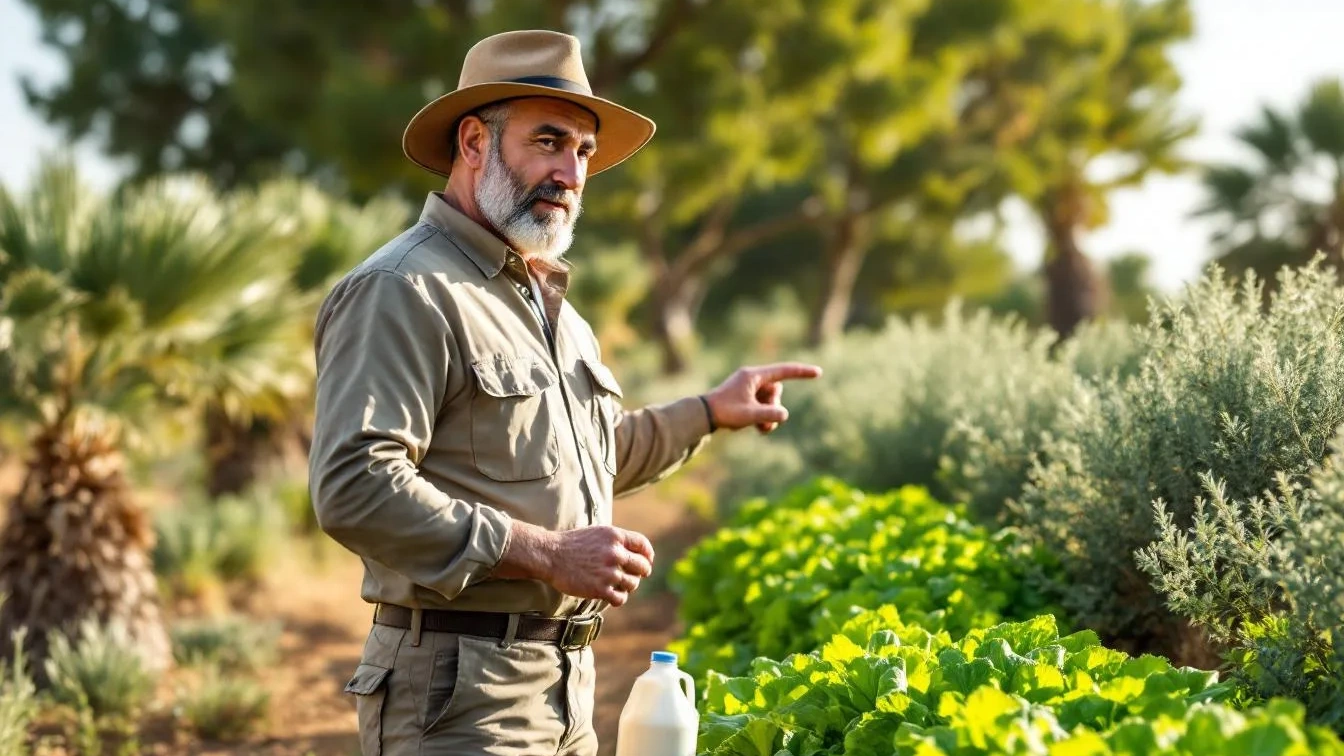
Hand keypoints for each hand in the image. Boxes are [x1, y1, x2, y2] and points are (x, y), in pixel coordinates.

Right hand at [492, 521, 654, 606]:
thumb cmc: (572, 544)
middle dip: (641, 572)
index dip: (647, 555)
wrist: (550, 555)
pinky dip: (618, 598)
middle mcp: (615, 553)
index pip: (643, 546)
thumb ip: (616, 541)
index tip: (646, 561)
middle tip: (634, 576)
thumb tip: (635, 553)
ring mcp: (609, 572)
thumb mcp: (597, 534)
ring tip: (618, 586)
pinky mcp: (600, 589)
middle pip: (642, 566)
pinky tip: (611, 596)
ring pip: (632, 583)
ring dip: (628, 586)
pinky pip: (620, 598)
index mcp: (615, 536)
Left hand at [704, 362, 822, 433]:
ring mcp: (749, 388)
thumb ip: (769, 415)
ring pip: (770, 400)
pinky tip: (757, 428)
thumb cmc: (724, 412)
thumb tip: (784, 414)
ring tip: (760, 429)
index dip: (801, 372)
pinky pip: (762, 405)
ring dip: (769, 415)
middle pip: (776, 391)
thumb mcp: (749, 415)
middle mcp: (752, 379)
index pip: (783, 371)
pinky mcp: (746, 397)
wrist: (702, 415)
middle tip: (766, 423)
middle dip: (775, 408)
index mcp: (753, 376)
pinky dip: (763, 416)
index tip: (817, 372)